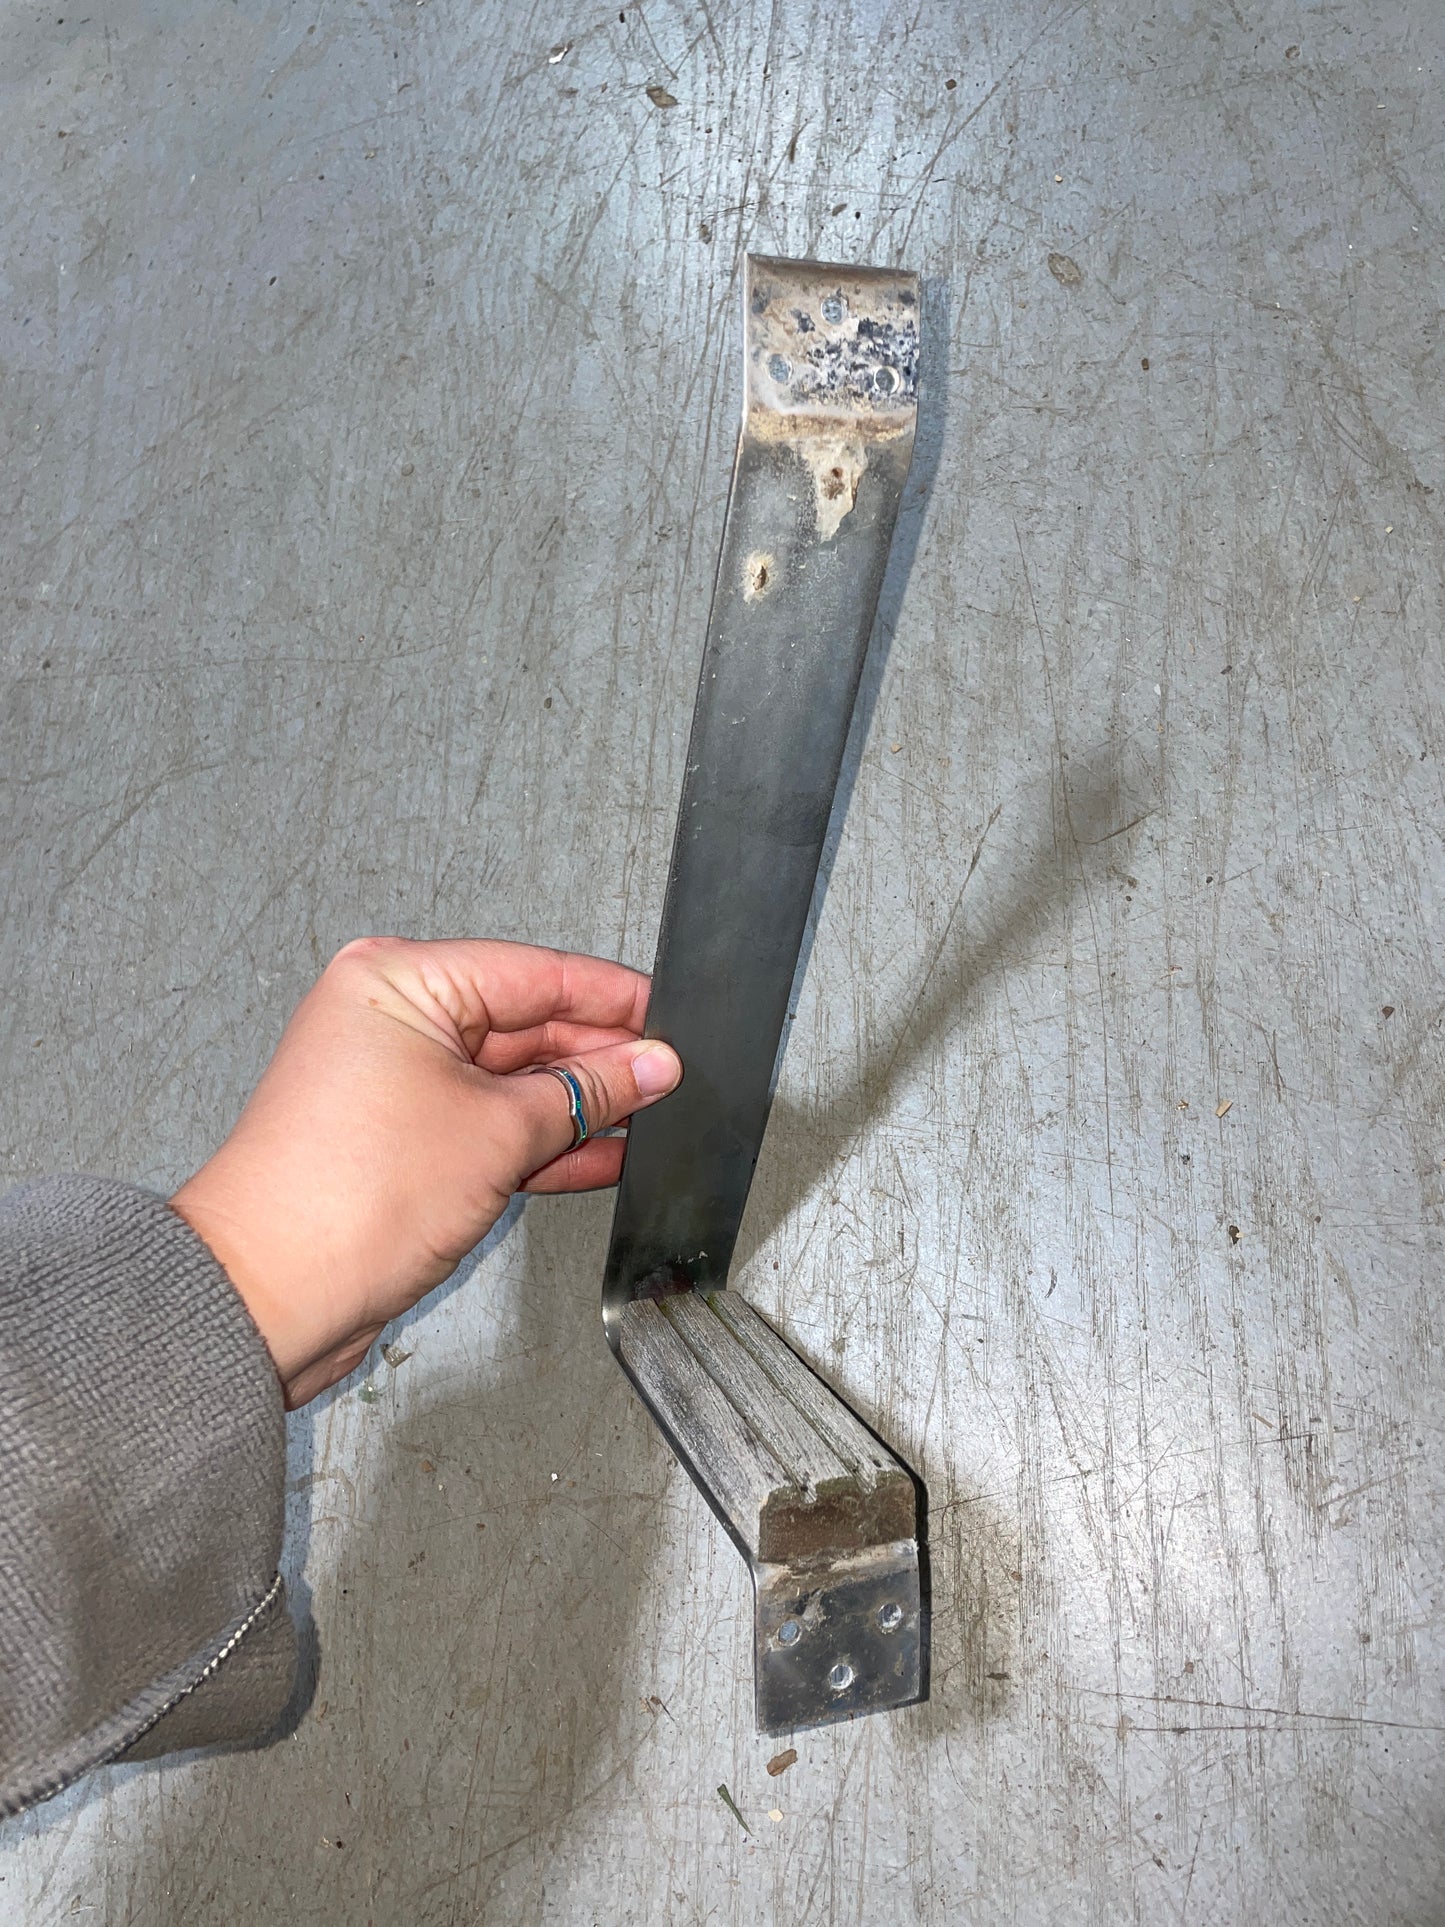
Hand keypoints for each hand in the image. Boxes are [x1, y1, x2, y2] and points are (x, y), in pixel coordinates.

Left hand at [171, 938, 680, 1406]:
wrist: (270, 1298)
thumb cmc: (341, 1202)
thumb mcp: (498, 1132)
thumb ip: (587, 1091)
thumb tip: (649, 1065)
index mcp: (399, 981)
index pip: (535, 971)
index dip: (613, 998)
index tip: (672, 1020)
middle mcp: (391, 1020)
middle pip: (526, 1024)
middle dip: (600, 1057)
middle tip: (669, 1081)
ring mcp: (395, 1082)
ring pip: (512, 1080)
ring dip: (578, 1105)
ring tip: (648, 1121)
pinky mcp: (402, 1140)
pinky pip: (490, 1125)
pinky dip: (542, 1142)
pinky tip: (601, 1155)